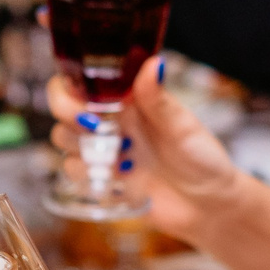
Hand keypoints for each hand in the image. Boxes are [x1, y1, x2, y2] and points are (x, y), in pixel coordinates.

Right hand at [44, 65, 245, 240]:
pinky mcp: (102, 177)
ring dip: (81, 148)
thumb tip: (154, 63)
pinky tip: (118, 178)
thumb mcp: (183, 127)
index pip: (82, 78)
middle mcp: (110, 119)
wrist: (208, 206)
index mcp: (128, 97)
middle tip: (92, 127)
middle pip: (61, 107)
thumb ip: (159, 99)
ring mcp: (103, 148)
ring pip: (63, 139)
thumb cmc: (202, 158)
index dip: (68, 80)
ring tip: (120, 158)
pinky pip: (73, 171)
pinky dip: (87, 174)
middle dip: (68, 115)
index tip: (82, 98)